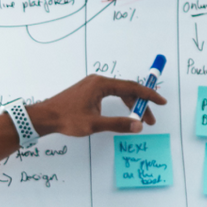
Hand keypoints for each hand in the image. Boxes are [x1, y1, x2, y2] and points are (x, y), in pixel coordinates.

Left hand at [30, 73, 165, 136]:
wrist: (45, 117)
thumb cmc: (66, 119)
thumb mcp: (94, 124)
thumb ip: (118, 124)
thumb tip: (137, 125)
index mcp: (101, 85)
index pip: (131, 87)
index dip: (148, 95)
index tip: (161, 102)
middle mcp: (97, 81)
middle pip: (126, 90)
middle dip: (140, 104)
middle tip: (150, 119)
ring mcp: (92, 85)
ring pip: (118, 92)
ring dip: (130, 105)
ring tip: (139, 119)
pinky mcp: (88, 91)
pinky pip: (110, 94)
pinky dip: (120, 102)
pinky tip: (124, 112)